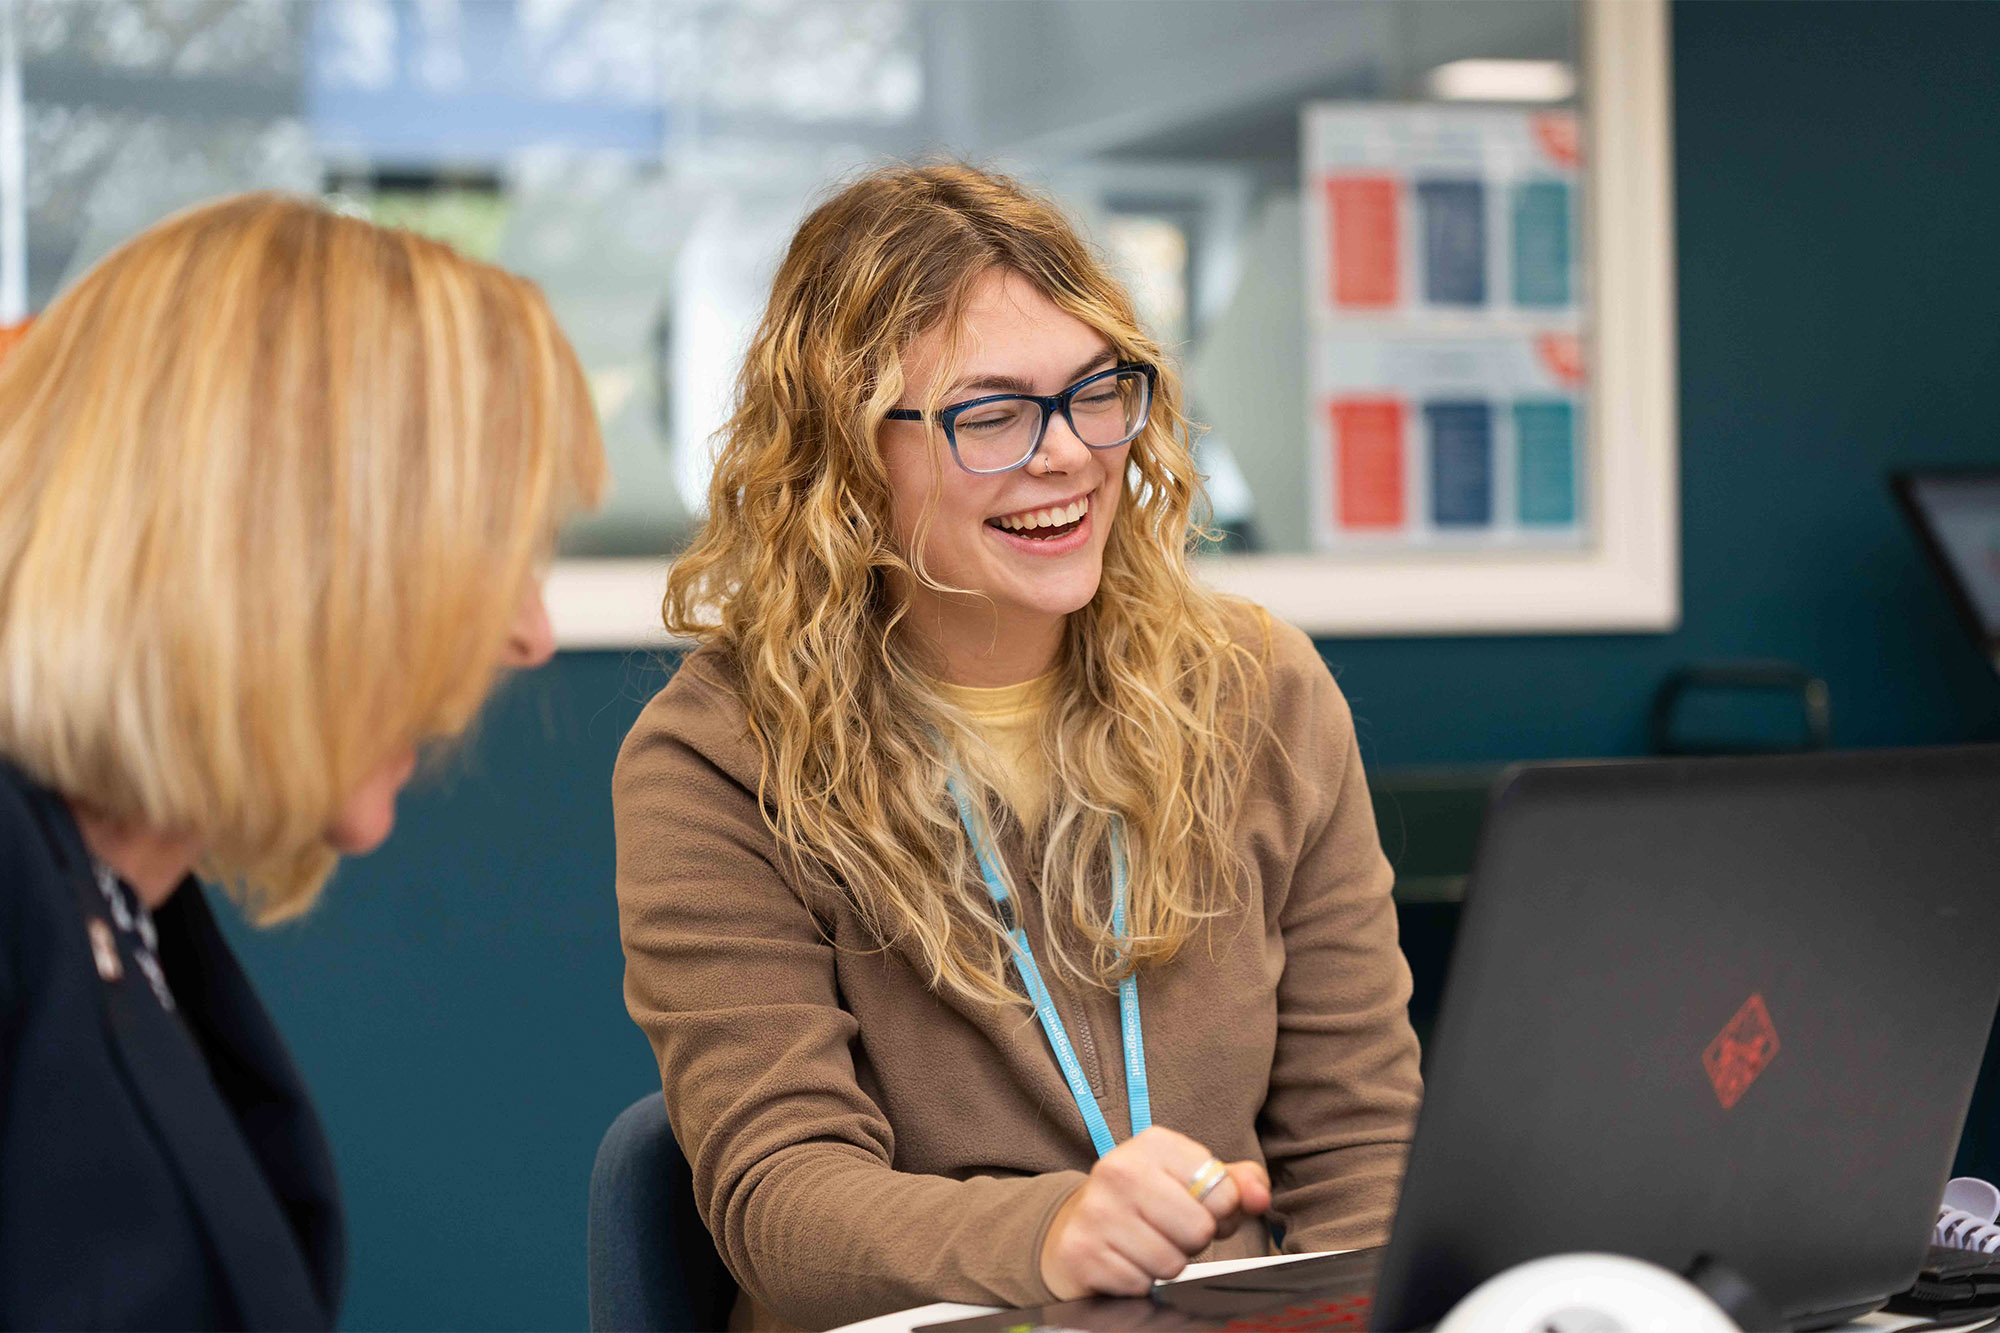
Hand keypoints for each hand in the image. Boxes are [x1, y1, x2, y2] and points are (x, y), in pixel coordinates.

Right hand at [1038, 1126, 1272, 1300]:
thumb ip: (1237, 1183)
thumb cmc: (1147, 1202)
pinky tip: (1125, 1259)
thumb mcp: (1191, 1180)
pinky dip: (1139, 1281)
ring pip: (1171, 1262)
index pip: (1223, 1192)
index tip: (1195, 1206)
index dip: (1220, 1211)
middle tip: (1170, 1230)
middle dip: (1193, 1240)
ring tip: (1146, 1244)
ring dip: (1166, 1263)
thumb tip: (1260, 1196)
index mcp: (1154, 1144)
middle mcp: (1119, 1170)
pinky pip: (1140, 1284)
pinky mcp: (1082, 1251)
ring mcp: (1097, 1211)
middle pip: (1199, 1229)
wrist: (1076, 1223)